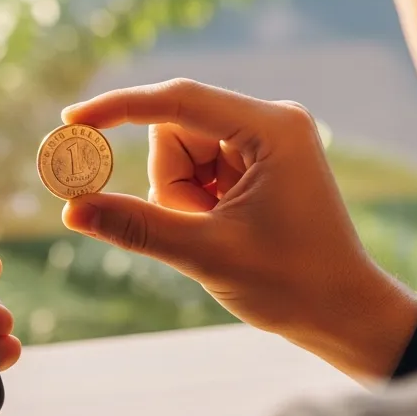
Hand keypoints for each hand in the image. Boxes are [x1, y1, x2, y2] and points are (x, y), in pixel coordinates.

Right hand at [61, 79, 416, 379]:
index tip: (71, 121)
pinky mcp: (258, 163)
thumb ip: (137, 226)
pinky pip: (199, 170)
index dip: (119, 108)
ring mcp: (266, 142)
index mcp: (272, 128)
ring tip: (219, 235)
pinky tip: (226, 231)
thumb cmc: (292, 284)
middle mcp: (271, 122)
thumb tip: (71, 207)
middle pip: (174, 131)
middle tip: (200, 228)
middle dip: (171, 184)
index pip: (178, 101)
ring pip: (180, 154)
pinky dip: (196, 203)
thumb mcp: (206, 255)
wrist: (345, 314)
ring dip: (182, 198)